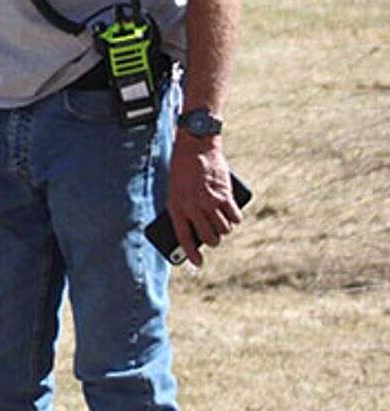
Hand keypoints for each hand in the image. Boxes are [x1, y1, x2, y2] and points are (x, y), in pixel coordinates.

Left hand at [165, 134, 240, 267]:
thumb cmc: (183, 170)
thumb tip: (198, 230)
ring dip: (224, 230)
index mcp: (176, 206)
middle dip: (213, 241)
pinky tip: (233, 216)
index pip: (184, 237)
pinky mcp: (224, 195)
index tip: (198, 263)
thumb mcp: (176, 190)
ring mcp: (209, 201)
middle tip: (214, 237)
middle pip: (209, 237)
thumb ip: (185, 208)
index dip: (191, 254)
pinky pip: (235, 217)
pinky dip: (236, 219)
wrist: (195, 147)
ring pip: (223, 229)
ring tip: (222, 224)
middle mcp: (192, 207)